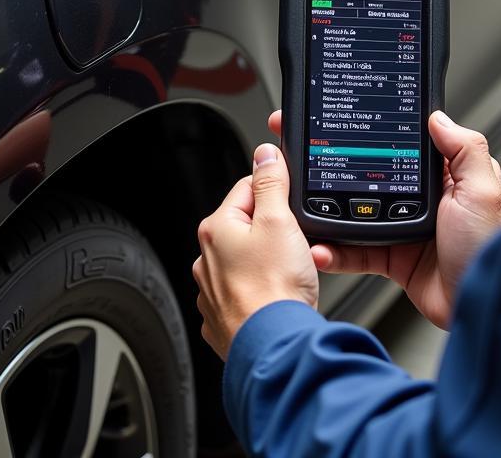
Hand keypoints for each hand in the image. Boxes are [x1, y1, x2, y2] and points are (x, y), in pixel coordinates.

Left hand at [193, 143, 317, 359]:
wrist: (275, 346)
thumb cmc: (275, 287)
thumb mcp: (280, 220)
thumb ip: (271, 182)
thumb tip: (265, 154)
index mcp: (216, 228)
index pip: (248, 188)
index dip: (276, 194)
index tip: (290, 207)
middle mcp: (206, 259)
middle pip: (248, 225)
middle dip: (274, 231)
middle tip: (294, 244)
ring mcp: (212, 291)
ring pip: (247, 260)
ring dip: (268, 262)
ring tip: (289, 273)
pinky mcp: (224, 318)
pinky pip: (246, 292)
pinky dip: (261, 291)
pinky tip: (277, 296)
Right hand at [268, 109, 500, 330]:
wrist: (480, 308)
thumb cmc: (490, 249)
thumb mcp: (483, 191)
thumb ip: (464, 150)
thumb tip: (438, 117)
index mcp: (446, 177)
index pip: (404, 146)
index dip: (376, 134)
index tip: (344, 123)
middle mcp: (424, 200)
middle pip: (373, 176)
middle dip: (339, 168)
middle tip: (307, 158)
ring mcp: (406, 229)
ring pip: (358, 213)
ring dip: (331, 211)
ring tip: (305, 203)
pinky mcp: (395, 259)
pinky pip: (357, 251)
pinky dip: (335, 251)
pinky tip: (320, 248)